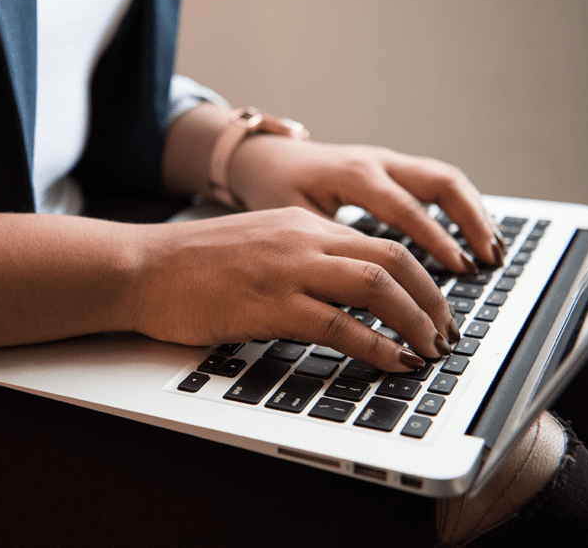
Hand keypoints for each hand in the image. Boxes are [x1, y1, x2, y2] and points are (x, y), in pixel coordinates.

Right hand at [133, 207, 457, 371]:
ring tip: (430, 349)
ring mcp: (287, 270)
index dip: (421, 278)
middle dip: (432, 300)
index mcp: (301, 224)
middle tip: (446, 332)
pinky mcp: (269, 305)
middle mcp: (302, 239)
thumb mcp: (256, 246)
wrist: (141, 267)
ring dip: (415, 321)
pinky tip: (393, 362)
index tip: (434, 307)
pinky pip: (340, 325)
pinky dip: (377, 346)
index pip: (381, 244)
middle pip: (393, 260)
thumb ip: (300, 260)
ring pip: (376, 287)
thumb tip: (342, 295)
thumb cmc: (190, 264)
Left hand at [228, 137, 505, 272]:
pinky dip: (460, 208)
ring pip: (445, 179)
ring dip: (473, 213)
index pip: (406, 209)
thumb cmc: (273, 190)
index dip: (436, 241)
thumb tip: (364, 290)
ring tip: (493, 251)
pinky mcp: (391, 167)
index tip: (460, 269)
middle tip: (490, 259)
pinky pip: (435, 182)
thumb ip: (330, 248)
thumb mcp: (293, 220)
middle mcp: (376, 162)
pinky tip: (472, 237)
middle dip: (471, 221)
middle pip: (441, 182)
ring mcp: (387, 161)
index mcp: (353, 175)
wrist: (264, 159)